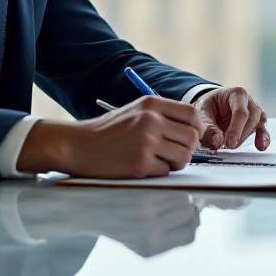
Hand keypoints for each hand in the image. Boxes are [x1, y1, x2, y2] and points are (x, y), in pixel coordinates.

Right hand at [17, 95, 204, 177]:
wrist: (79, 145)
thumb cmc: (109, 131)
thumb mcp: (136, 111)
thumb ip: (164, 115)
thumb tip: (194, 130)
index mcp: (152, 104)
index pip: (192, 114)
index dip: (196, 128)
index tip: (191, 137)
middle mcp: (151, 120)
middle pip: (192, 137)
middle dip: (188, 148)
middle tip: (175, 153)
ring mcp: (146, 142)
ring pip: (184, 156)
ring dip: (176, 162)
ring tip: (160, 160)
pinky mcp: (140, 163)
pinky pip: (166, 171)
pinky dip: (159, 171)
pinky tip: (143, 166)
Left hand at [192, 86, 269, 150]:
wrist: (212, 106)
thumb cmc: (209, 107)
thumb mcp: (202, 113)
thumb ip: (208, 128)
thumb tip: (217, 142)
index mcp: (236, 94)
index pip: (240, 111)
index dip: (235, 129)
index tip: (228, 143)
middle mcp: (249, 101)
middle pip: (252, 117)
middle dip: (241, 134)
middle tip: (228, 146)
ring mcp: (255, 112)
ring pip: (259, 123)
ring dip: (246, 137)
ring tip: (233, 146)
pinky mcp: (257, 124)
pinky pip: (263, 130)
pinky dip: (263, 139)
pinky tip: (260, 146)